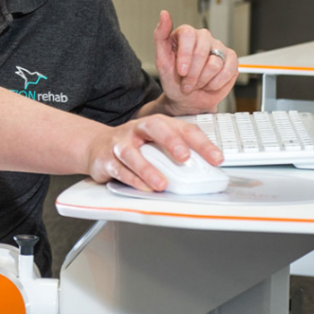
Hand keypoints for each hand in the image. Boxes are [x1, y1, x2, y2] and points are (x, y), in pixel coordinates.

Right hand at [84, 113, 223, 191]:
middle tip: (184, 157)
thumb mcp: (156, 144)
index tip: (216, 158)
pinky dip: (132, 180)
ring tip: (162, 184)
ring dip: (147, 169)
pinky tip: (144, 188)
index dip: (201, 143)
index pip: (183, 128)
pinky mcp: (105, 159)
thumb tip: (206, 173)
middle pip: (154, 127)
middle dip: (170, 141)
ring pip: (131, 153)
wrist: (96, 146)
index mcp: (156, 125)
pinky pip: (118, 169)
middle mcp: (137, 130)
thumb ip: (177, 154)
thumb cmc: (134, 146)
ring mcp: (119, 143)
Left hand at [152, 10, 237, 115]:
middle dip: (192, 73)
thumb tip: (164, 13)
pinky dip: (216, 83)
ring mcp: (219, 47)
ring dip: (202, 80)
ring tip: (196, 83)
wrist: (187, 99)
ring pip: (215, 63)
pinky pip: (228, 70)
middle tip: (186, 83)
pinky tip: (209, 84)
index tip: (181, 71)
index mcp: (185, 34)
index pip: (188, 34)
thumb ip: (160, 35)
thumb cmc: (174, 79)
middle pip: (201, 51)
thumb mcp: (161, 59)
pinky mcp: (232, 60)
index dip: (185, 55)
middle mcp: (203, 37)